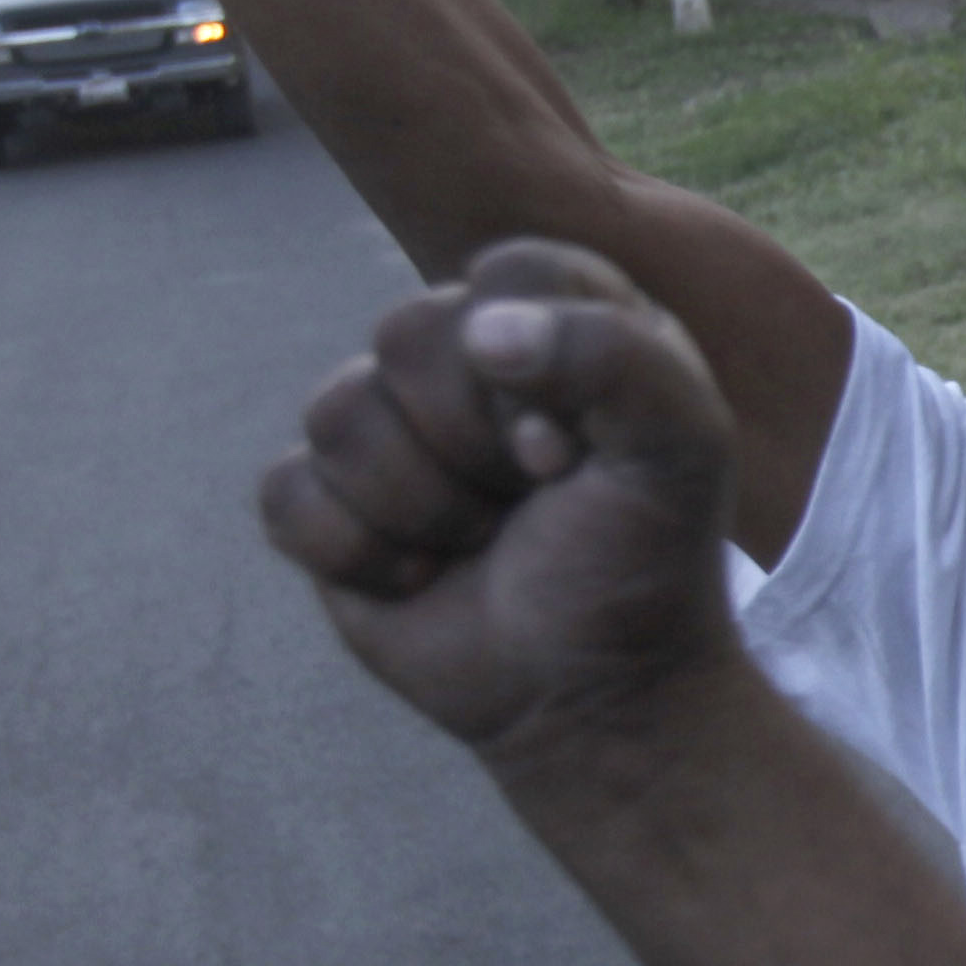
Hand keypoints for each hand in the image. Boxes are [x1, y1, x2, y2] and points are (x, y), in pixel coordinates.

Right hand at [257, 242, 742, 761]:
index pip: (508, 271)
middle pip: (406, 335)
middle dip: (474, 445)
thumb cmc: (643, 563)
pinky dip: (357, 554)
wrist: (593, 693)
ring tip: (482, 542)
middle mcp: (468, 357)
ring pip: (338, 415)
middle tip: (532, 500)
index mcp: (560, 315)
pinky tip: (420, 579)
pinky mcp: (329, 504)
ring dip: (423, 508)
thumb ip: (615, 358)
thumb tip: (482, 332)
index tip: (574, 450)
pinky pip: (286, 493)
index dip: (534, 365)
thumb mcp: (679, 450)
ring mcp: (390, 428)